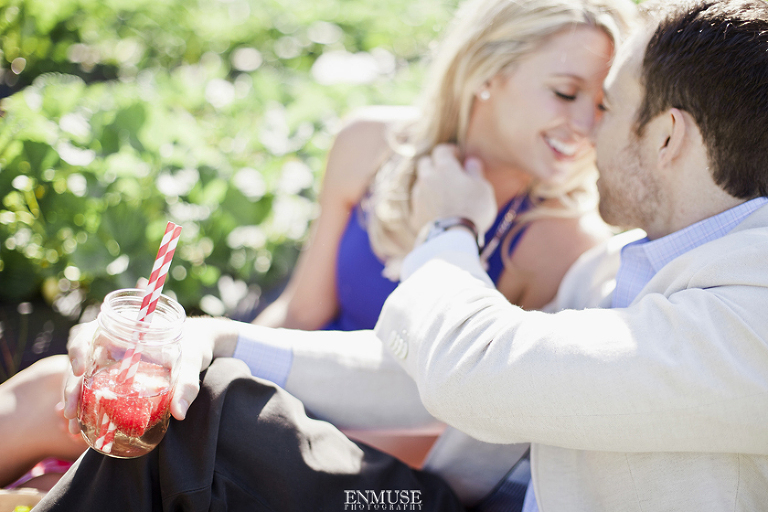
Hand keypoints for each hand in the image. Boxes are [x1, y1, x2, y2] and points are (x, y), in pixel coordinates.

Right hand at [63, 317, 236, 433]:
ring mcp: (110, 364)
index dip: (78, 349)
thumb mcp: (192, 361)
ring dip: (75, 402)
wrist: (199, 348)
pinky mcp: (114, 381)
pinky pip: (94, 393)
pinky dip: (86, 408)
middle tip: (70, 412)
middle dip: (71, 387)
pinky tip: (82, 429)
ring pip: (82, 381)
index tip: (80, 369)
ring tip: (74, 427)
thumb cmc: (195, 346)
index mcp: (123, 329)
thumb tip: (179, 413)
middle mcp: (111, 346)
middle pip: (80, 362)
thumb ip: (187, 384)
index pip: (88, 333)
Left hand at [410, 144, 496, 235]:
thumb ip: (475, 172)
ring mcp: (418, 196)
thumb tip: (470, 161)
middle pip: (425, 163)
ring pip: (420, 183)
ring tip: (442, 194)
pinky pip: (418, 203)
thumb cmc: (473, 210)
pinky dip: (426, 203)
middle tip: (446, 172)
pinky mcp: (414, 214)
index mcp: (444, 168)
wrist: (453, 239)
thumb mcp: (482, 188)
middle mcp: (427, 178)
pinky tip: (436, 210)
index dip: (449, 151)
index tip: (457, 156)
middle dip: (434, 164)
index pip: (441, 150)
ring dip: (429, 184)